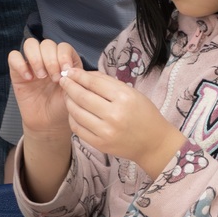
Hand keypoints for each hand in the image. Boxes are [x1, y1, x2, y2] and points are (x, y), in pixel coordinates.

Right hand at [8, 37, 80, 137]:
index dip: (63, 56)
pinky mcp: (17, 71)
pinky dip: (20, 64)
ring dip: (37, 58)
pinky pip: (13, 56)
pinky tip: (28, 78)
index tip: (65, 71)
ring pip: (30, 44)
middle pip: (47, 43)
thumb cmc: (63, 106)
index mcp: (64, 61)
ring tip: (41, 76)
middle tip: (54, 78)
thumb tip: (70, 68)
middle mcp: (48, 59)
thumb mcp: (74, 92)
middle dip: (51, 60)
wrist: (48, 123)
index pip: (63, 46)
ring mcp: (32, 64)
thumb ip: (75, 79)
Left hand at [61, 69, 185, 176]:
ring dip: (68, 101)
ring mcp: (106, 131)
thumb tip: (84, 74)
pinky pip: (78, 128)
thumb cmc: (144, 114)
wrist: (154, 144)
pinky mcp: (100, 144)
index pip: (94, 83)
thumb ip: (108, 83)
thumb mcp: (132, 92)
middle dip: (69, 86)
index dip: (78, 76)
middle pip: (82, 97)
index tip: (70, 71)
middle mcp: (114, 115)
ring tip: (67, 95)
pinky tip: (73, 111)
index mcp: (124, 98)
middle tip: (63, 80)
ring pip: (77, 112)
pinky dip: (72, 118)